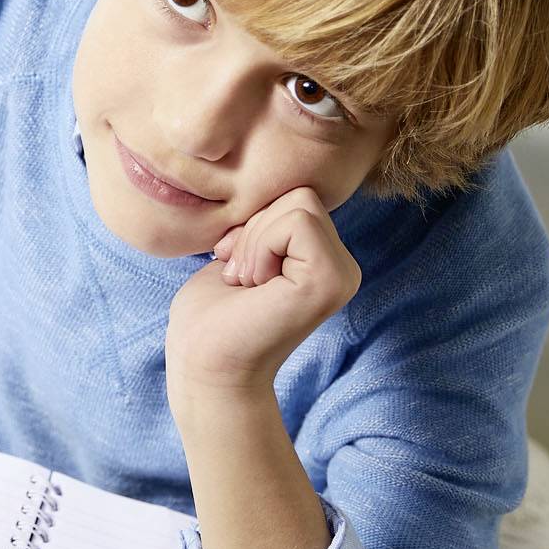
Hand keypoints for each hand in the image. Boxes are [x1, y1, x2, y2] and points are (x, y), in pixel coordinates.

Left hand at [165, 186, 361, 410]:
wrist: (205, 364)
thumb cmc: (213, 314)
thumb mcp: (244, 251)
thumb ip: (268, 223)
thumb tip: (272, 184)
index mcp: (324, 260)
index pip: (297, 197)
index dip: (256, 222)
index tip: (237, 264)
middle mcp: (343, 268)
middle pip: (300, 196)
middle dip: (254, 228)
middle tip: (242, 276)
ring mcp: (342, 275)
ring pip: (298, 204)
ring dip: (254, 240)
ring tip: (248, 283)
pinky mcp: (329, 282)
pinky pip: (296, 222)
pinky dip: (261, 246)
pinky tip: (255, 286)